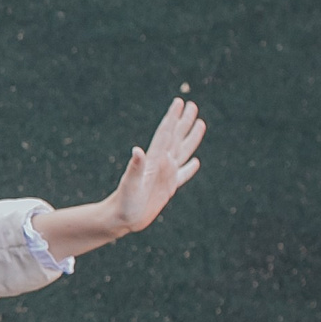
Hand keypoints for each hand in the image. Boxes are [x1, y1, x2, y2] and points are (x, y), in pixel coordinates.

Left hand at [33, 99, 205, 260]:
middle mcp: (160, 165)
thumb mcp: (130, 185)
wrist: (119, 219)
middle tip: (192, 105)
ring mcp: (165, 176)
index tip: (179, 102)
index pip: (165, 134)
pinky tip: (195, 162)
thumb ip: (136, 168)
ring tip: (200, 124)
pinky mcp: (167, 189)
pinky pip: (182, 176)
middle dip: (184, 122)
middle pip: (175, 138)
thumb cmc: (123, 203)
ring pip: (182, 152)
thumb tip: (138, 150)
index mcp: (153, 160)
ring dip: (190, 138)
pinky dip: (189, 168)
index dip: (172, 118)